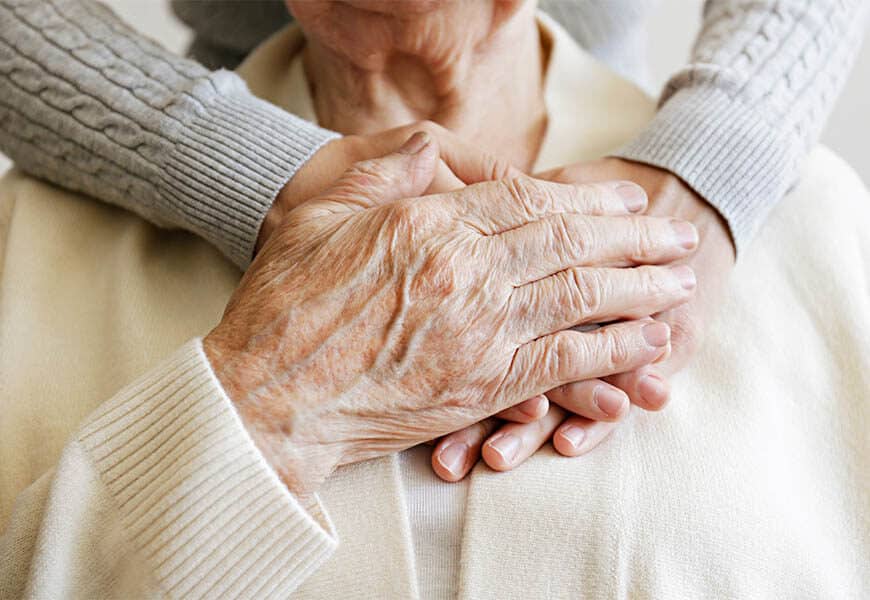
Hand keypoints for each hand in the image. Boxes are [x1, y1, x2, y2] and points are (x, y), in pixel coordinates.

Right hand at [204, 134, 695, 495]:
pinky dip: (614, 350)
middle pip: (571, 243)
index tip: (625, 200)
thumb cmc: (282, 304)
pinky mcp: (482, 385)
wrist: (267, 398)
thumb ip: (383, 174)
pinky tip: (648, 344)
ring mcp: (479, 330)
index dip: (587, 199)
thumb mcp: (317, 211)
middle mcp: (465, 271)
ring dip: (641, 288)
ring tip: (682, 282)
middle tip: (676, 233)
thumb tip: (435, 156)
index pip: (529, 199)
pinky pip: (565, 362)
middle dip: (634, 237)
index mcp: (428, 221)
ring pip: (582, 298)